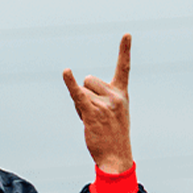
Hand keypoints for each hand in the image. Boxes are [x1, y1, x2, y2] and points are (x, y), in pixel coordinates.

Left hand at [62, 34, 134, 174]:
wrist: (116, 158)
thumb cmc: (112, 136)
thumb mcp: (113, 113)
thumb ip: (100, 97)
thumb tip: (79, 86)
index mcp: (121, 94)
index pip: (124, 68)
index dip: (124, 51)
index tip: (126, 34)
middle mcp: (115, 96)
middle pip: (90, 81)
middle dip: (87, 95)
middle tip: (96, 116)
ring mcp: (104, 104)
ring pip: (81, 92)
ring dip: (80, 106)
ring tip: (92, 122)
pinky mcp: (92, 113)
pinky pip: (78, 94)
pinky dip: (70, 83)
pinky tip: (66, 72)